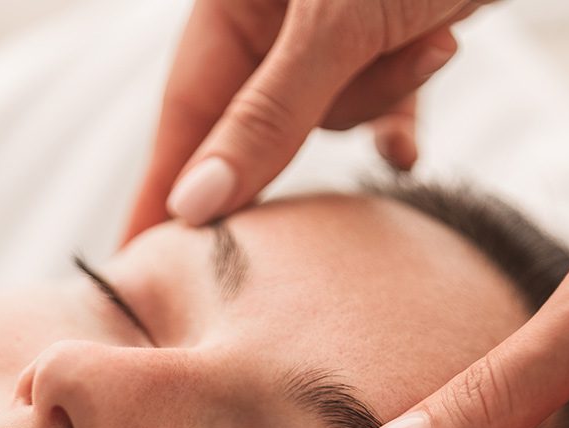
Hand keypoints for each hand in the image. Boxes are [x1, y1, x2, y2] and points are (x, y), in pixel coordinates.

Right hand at [123, 0, 491, 240]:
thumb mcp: (336, 21)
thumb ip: (269, 118)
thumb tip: (196, 204)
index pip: (185, 112)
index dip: (163, 191)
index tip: (137, 261)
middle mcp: (272, 14)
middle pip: (256, 127)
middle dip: (291, 144)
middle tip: (263, 227)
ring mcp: (330, 30)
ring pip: (326, 119)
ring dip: (374, 101)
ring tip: (431, 42)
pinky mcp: (389, 39)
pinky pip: (377, 108)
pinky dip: (396, 119)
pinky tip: (409, 145)